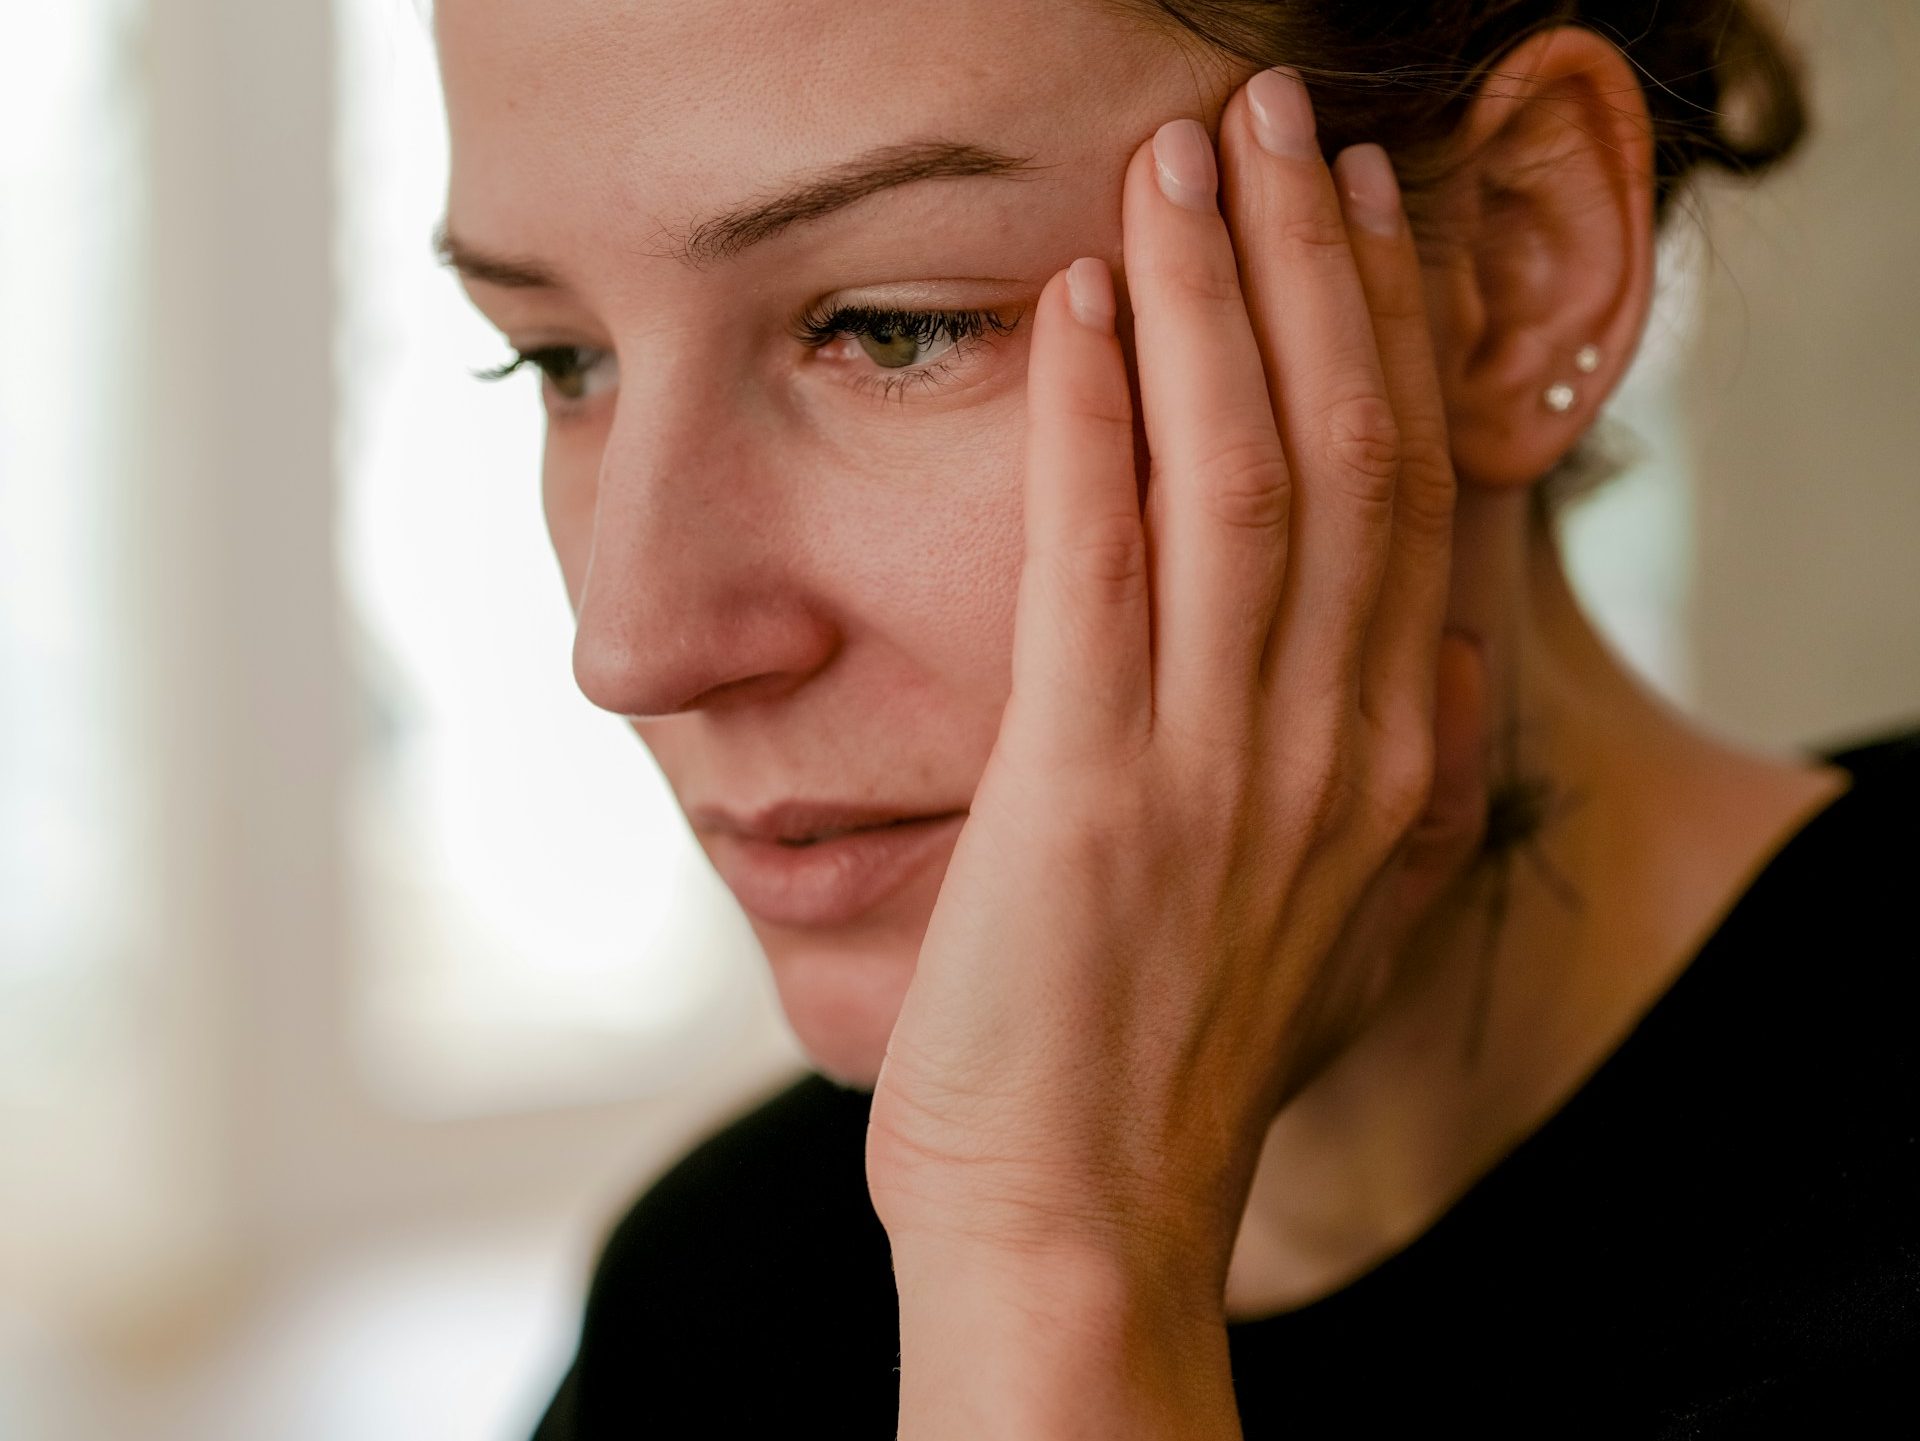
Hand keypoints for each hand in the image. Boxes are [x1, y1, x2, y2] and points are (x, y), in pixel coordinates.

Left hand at [868, 67, 1488, 1326]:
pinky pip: (1098, 564)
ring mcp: (1219, 765)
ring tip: (1188, 160)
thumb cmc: (1182, 1060)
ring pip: (1244, 476)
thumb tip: (1423, 649)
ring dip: (1218, 298)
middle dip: (1312, 265)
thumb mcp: (1338, 916)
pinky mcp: (1089, 793)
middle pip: (1345, 449)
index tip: (1357, 212)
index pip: (1413, 494)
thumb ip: (1395, 778)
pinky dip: (1099, 419)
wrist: (1083, 1215)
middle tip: (1275, 123)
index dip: (1390, 332)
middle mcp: (1334, 743)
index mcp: (1393, 761)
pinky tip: (1086, 303)